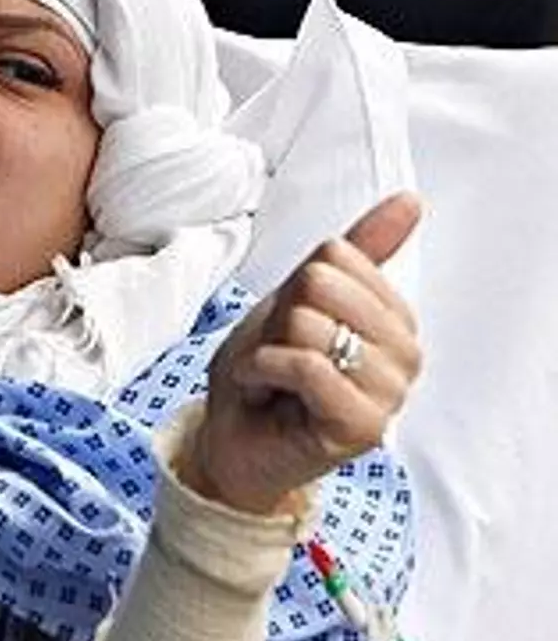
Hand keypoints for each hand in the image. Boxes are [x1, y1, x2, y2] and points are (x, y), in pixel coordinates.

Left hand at [189, 193, 423, 514]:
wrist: (231, 439)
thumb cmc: (264, 374)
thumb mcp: (299, 298)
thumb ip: (356, 252)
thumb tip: (410, 202)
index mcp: (395, 317)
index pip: (336, 255)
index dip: (293, 287)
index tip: (289, 326)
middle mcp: (405, 354)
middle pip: (322, 284)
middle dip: (278, 318)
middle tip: (278, 356)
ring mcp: (391, 393)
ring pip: (312, 324)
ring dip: (267, 350)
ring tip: (273, 379)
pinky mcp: (365, 426)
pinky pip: (306, 364)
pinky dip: (264, 370)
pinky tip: (265, 391)